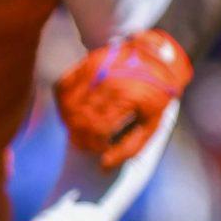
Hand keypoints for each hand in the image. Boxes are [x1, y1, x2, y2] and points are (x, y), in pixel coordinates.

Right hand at [55, 28, 191, 167]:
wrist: (158, 55)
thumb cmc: (157, 94)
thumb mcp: (153, 123)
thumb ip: (129, 148)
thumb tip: (104, 165)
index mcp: (126, 98)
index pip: (97, 130)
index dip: (94, 145)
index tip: (99, 150)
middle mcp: (106, 82)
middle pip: (79, 119)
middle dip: (79, 138)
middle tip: (86, 145)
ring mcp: (93, 70)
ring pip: (67, 105)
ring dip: (69, 123)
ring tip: (79, 132)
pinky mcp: (85, 64)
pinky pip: (62, 88)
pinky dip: (63, 104)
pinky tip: (72, 112)